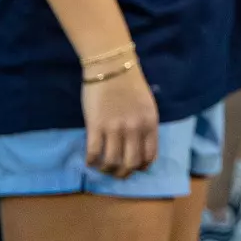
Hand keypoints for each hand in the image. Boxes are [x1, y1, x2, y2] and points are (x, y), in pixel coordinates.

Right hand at [81, 63, 158, 179]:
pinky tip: (89, 161)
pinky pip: (93, 152)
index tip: (134, 168)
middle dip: (123, 173)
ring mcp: (115, 128)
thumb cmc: (131, 85)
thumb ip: (146, 126)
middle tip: (116, 173)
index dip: (141, 167)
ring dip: (106, 170)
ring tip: (102, 168)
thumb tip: (140, 146)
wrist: (112, 67)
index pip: (150, 156)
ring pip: (112, 162)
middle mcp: (135, 129)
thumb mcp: (147, 106)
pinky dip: (91, 161)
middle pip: (131, 164)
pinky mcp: (95, 126)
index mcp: (150, 124)